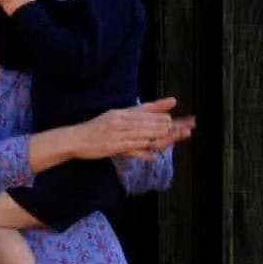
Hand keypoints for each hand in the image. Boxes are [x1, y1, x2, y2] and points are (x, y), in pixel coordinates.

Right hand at [73, 97, 194, 159]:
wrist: (74, 139)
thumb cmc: (95, 129)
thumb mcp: (114, 116)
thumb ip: (134, 112)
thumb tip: (148, 110)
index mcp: (121, 113)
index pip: (147, 113)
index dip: (164, 116)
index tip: (179, 119)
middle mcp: (120, 121)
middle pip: (149, 123)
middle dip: (169, 125)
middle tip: (187, 127)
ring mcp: (117, 134)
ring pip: (143, 134)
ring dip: (161, 136)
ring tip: (177, 136)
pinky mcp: (113, 147)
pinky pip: (132, 148)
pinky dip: (144, 151)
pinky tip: (154, 153)